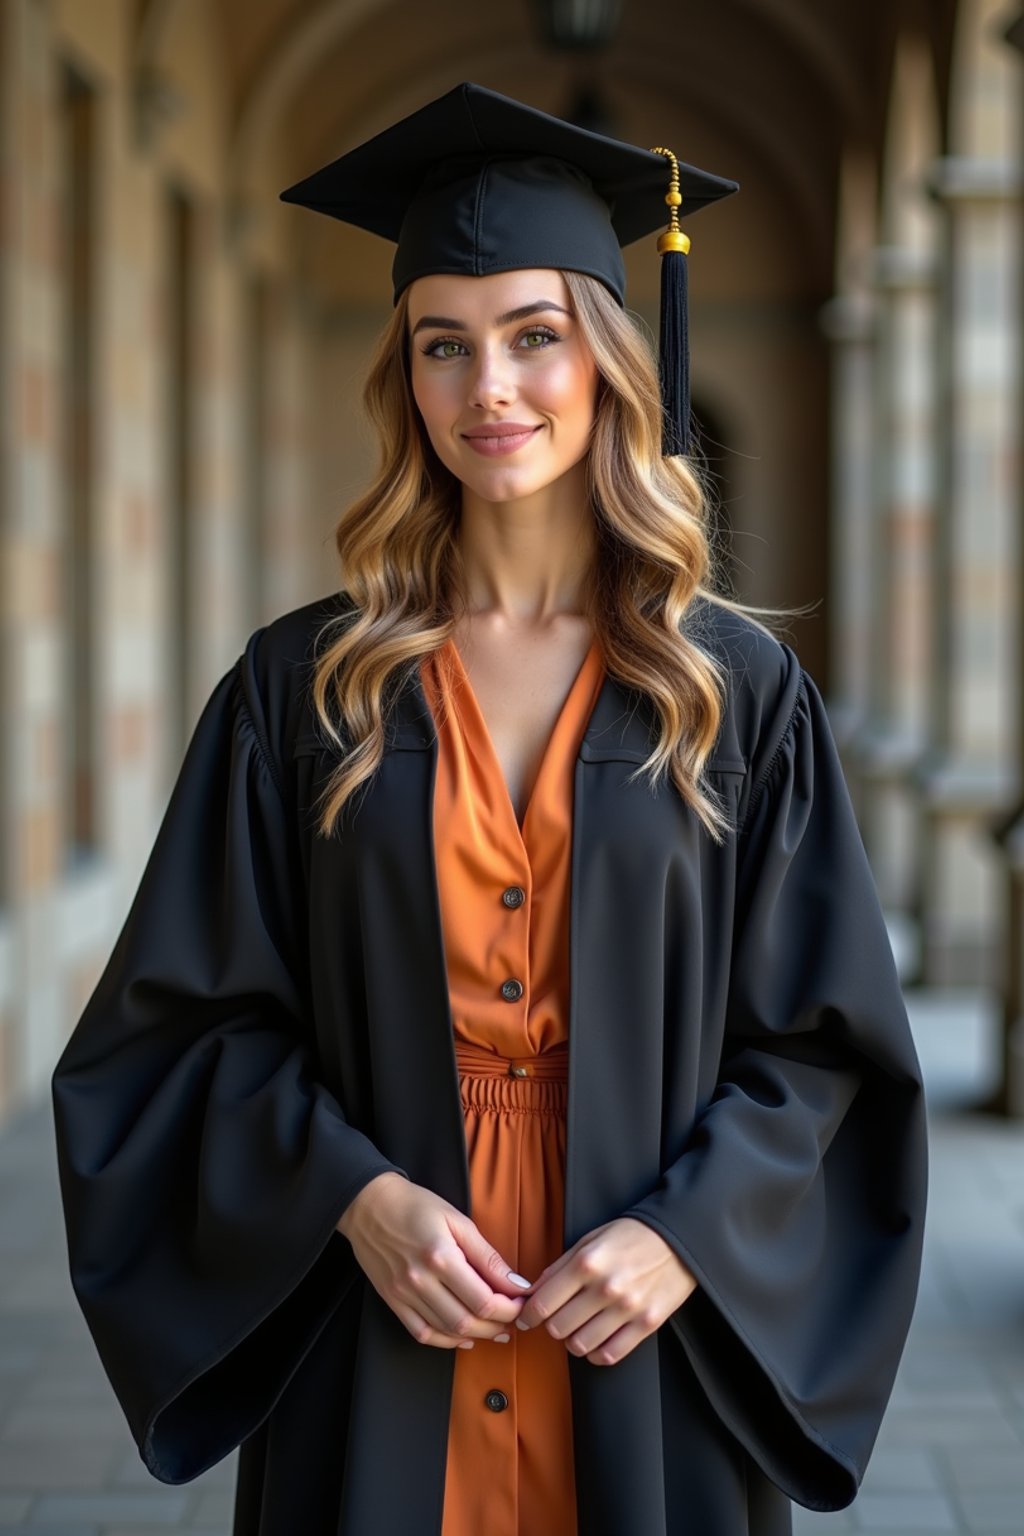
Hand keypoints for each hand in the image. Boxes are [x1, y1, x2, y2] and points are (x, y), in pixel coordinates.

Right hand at [337, 1172, 529, 1349]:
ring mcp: (404, 1294)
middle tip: (513, 1320)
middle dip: (498, 1326)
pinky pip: (421, 1333)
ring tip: (495, 1329)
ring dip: (477, 1336)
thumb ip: (488, 1256)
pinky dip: (445, 1341)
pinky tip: (463, 1337)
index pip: (484, 1300)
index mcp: (441, 1256)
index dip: (509, 1308)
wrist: (369, 1205)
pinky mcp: (392, 1301)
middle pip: (468, 1321)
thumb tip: (517, 1283)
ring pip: (447, 1331)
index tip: (522, 1303)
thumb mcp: (457, 1220)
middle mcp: (421, 1280)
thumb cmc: (415, 1205)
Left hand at [513, 1217, 697, 1365]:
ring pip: (580, 1345)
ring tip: (578, 1328)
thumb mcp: (589, 1240)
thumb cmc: (630, 1236)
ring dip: (573, 1340)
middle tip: (557, 1318)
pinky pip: (610, 1354)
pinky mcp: (647, 1324)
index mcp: (586, 1263)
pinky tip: (596, 1340)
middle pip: (558, 1328)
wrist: (677, 1238)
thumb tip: (532, 1293)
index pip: (542, 1303)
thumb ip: (559, 1267)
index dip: (527, 1316)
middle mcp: (605, 1288)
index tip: (526, 1318)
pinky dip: (596, 1354)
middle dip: (552, 1325)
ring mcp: (627, 1308)